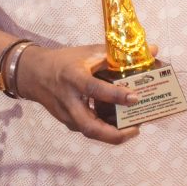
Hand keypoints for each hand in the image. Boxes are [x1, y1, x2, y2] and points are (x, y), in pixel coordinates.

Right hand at [14, 43, 141, 144]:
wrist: (34, 74)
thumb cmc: (64, 61)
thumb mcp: (88, 53)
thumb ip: (118, 55)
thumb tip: (153, 50)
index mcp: (73, 78)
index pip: (94, 89)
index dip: (115, 95)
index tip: (135, 98)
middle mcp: (69, 100)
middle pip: (90, 127)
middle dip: (114, 134)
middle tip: (136, 129)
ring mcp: (66, 115)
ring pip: (90, 132)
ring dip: (112, 135)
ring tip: (134, 128)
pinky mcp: (67, 122)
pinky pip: (88, 129)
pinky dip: (105, 130)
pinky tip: (120, 124)